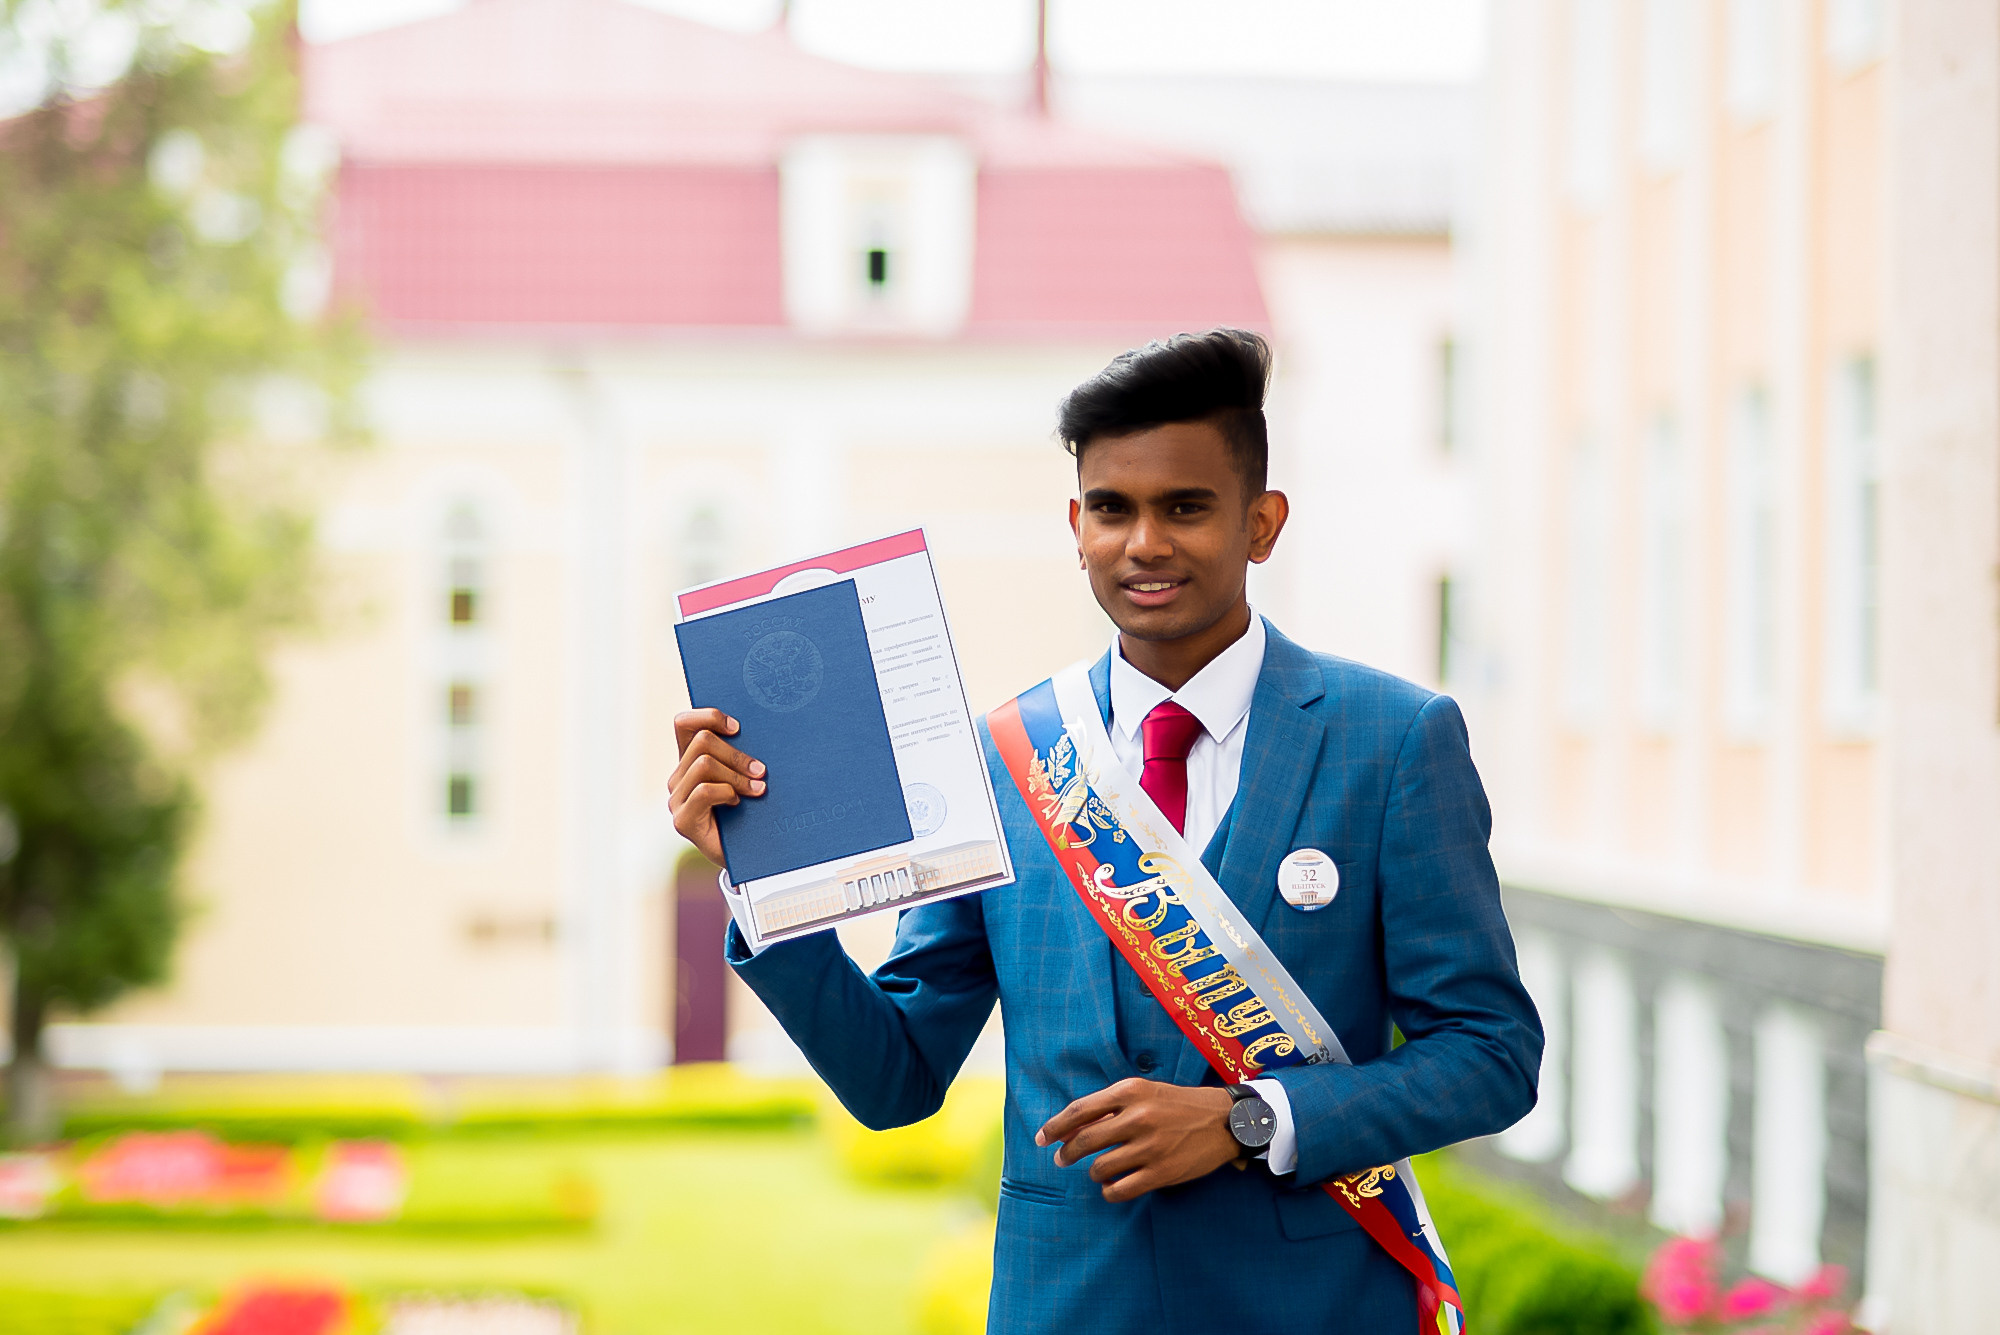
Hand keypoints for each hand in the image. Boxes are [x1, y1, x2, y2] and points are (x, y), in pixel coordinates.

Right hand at [669, 708, 766, 865]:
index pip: (684, 723)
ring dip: (737, 775)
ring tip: (758, 789)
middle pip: (702, 741)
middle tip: (761, 770)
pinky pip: (704, 791)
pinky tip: (738, 804)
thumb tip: (765, 728)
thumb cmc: (753, 810)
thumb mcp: (748, 776)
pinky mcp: (682, 820)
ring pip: (704, 764)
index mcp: (691, 761)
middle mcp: (679, 777)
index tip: (738, 728)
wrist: (751, 855)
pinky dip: (727, 793)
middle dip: (736, 754)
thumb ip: (743, 755)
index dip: (708, 716)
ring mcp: (677, 799)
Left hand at [1034, 1078, 1237, 1202]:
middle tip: (1061, 1160)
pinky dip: (1109, 1191)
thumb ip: (1108, 1108)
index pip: (1079, 1111)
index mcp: (1130, 1091)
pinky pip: (1119, 1190)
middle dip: (1066, 1154)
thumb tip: (1069, 1130)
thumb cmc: (1177, 1104)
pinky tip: (1112, 1186)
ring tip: (1099, 1169)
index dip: (1054, 1127)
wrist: (1224, 1120)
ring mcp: (1150, 1146)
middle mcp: (1138, 1117)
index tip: (1042, 1138)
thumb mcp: (1143, 1093)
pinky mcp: (1162, 1173)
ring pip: (1099, 1168)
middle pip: (1084, 1141)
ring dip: (1093, 1172)